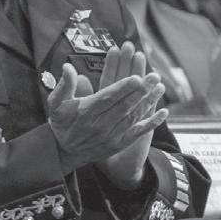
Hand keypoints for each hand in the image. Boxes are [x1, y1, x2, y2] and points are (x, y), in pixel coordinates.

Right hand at [47, 42, 166, 180]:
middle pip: (124, 106)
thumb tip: (68, 67)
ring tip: (160, 87)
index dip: (123, 88)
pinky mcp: (119, 143)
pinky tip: (164, 113)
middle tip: (154, 76)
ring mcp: (111, 135)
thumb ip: (64, 85)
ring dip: (149, 102)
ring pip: (133, 116)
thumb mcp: (57, 103)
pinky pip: (138, 132)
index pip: (107, 98)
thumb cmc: (62, 123)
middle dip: (141, 91)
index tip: (136, 77)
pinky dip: (152, 123)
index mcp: (86, 112)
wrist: (63, 152)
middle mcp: (100, 125)